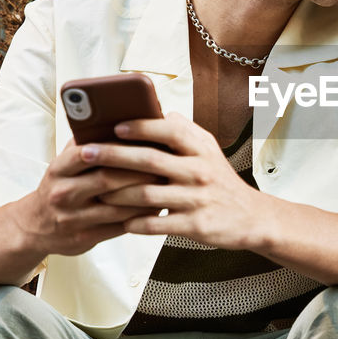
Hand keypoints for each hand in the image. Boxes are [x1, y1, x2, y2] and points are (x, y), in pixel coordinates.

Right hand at [15, 139, 159, 255]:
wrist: (35, 226)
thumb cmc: (60, 186)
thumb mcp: (64, 164)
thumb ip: (86, 145)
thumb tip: (121, 120)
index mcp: (58, 170)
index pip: (84, 153)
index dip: (113, 147)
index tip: (140, 141)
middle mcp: (63, 193)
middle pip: (106, 180)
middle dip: (138, 172)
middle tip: (163, 164)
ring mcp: (72, 218)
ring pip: (116, 207)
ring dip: (144, 196)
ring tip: (165, 186)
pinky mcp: (84, 237)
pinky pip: (118, 227)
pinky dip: (139, 217)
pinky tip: (156, 207)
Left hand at [93, 113, 267, 249]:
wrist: (251, 217)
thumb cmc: (221, 181)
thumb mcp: (210, 151)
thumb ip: (185, 132)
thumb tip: (158, 113)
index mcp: (201, 150)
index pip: (169, 131)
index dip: (140, 127)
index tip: (113, 126)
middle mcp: (200, 171)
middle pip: (149, 161)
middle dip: (113, 156)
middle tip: (86, 153)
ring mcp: (197, 199)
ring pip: (147, 195)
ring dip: (116, 193)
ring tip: (95, 190)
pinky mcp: (194, 225)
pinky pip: (156, 224)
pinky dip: (135, 223)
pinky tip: (120, 220)